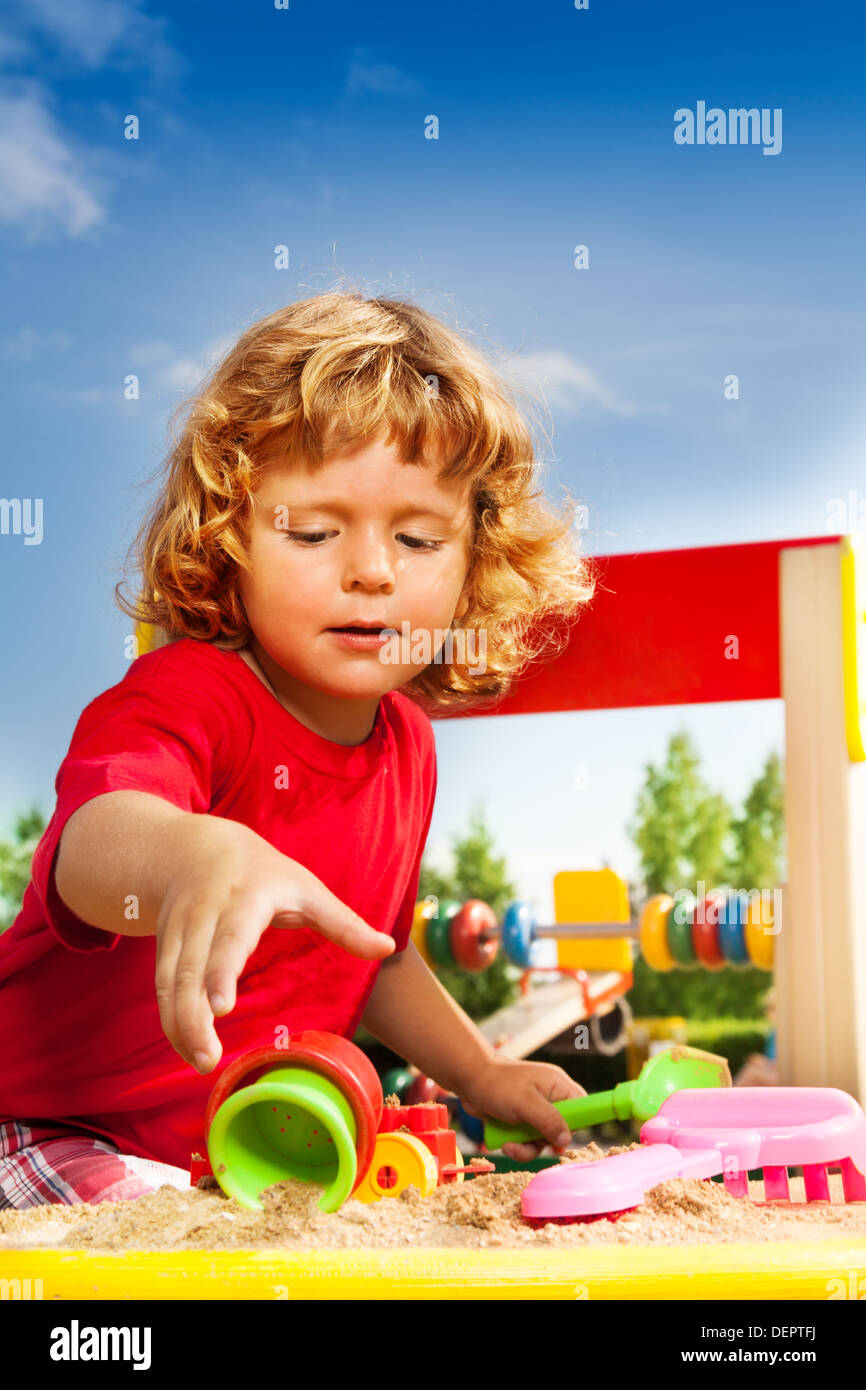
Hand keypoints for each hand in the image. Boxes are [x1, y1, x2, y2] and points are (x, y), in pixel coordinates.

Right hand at [154, 816, 394, 1073]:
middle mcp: (204, 915)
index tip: (221, 1006)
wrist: (194, 849)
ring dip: (180, 1025)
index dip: (221, 971)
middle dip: (193, 1013)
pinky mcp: (164, 948)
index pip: (230, 936)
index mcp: (244, 898)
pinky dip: (172, 1020)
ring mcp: (178, 931)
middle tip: (208, 1058)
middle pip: (190, 967)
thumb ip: (344, 923)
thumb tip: (388, 948)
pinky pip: (162, 988)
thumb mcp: (307, 889)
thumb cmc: (263, 873)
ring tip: (202, 1063)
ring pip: (171, 982)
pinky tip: (188, 1050)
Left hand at [459, 1055, 586, 1160]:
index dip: (576, 1124)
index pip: (582, 1107)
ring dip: (526, 1148)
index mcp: (557, 1086)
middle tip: (529, 1141)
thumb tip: (567, 1139)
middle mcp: (549, 1098)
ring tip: (509, 1145)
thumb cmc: (497, 1084)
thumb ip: (548, 1120)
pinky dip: (516, 1146)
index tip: (561, 1137)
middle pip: (561, 1130)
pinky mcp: (521, 1121)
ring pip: (543, 1140)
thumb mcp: (525, 1103)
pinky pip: (527, 1141)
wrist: (468, 1080)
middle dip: (544, 1142)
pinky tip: (503, 1142)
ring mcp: (534, 1111)